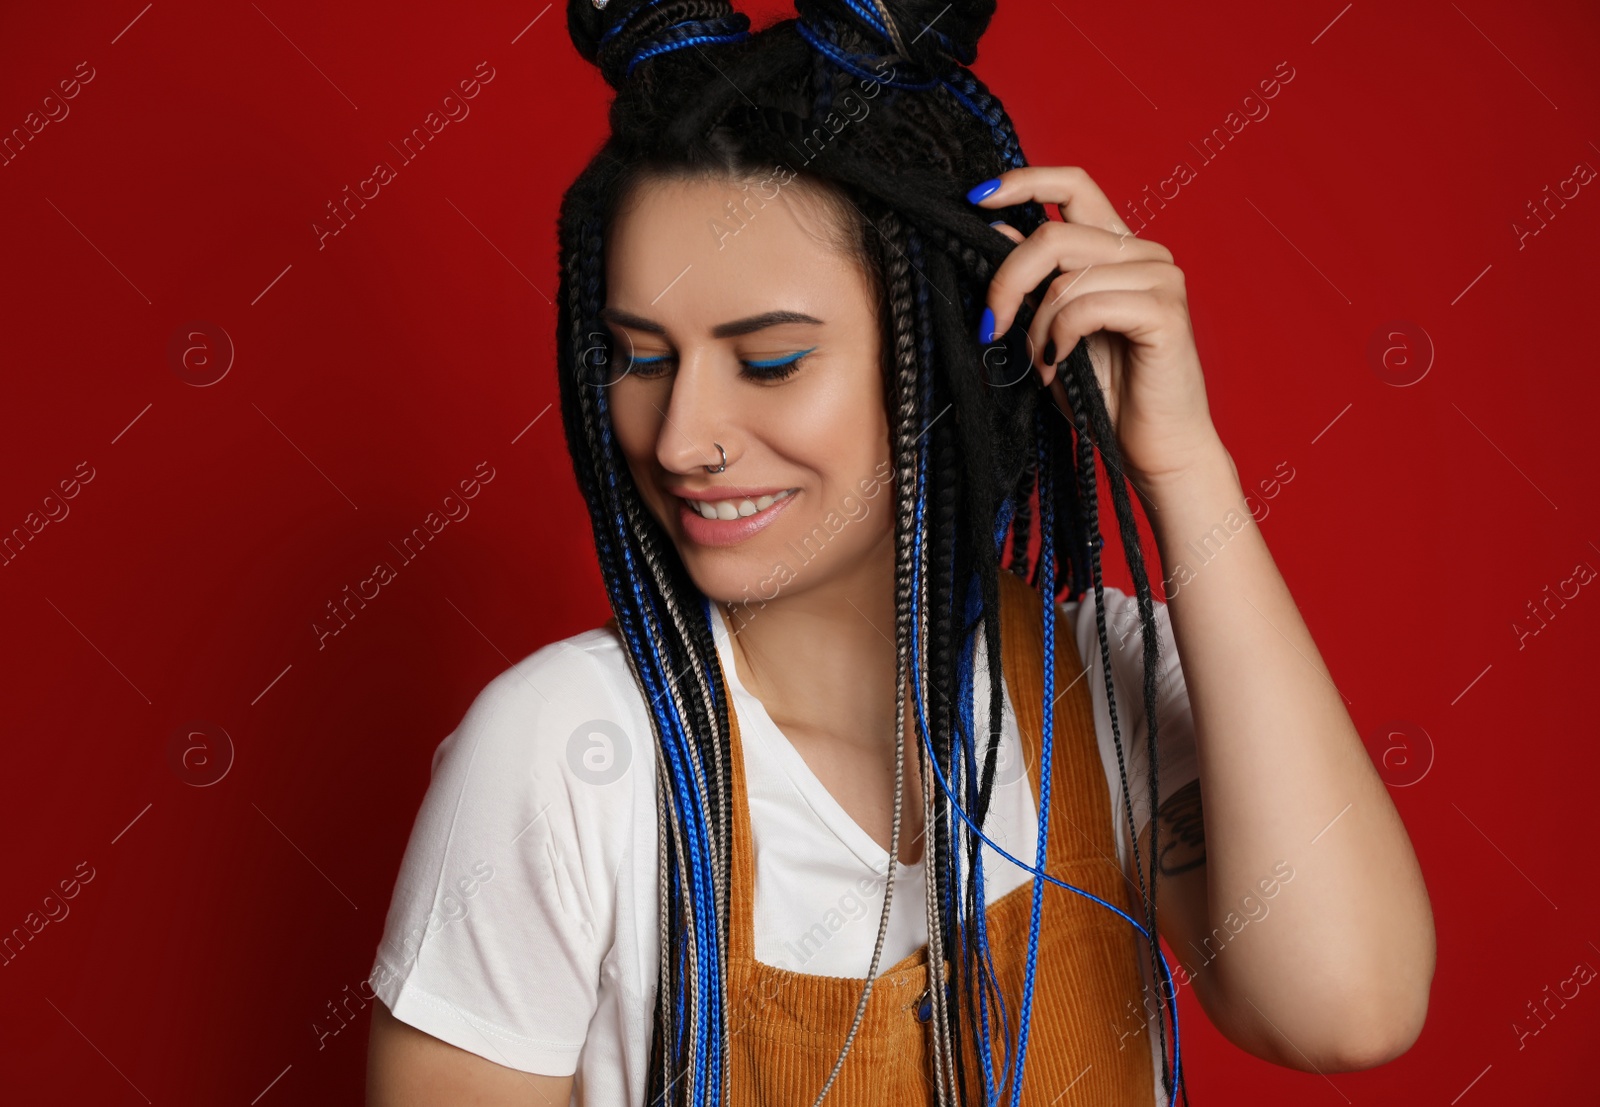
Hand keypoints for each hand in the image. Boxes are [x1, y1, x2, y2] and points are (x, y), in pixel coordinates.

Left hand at [971, 166, 1220, 487]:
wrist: (1155, 449)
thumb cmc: (1106, 395)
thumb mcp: (1051, 330)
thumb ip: (1033, 282)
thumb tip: (996, 230)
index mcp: (1118, 248)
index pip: (1073, 184)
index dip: (1022, 182)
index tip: (976, 197)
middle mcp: (1143, 252)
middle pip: (1055, 233)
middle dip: (1008, 280)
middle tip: (992, 325)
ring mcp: (1160, 278)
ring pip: (1066, 275)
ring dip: (1037, 324)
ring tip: (1039, 362)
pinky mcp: (1164, 311)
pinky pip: (1087, 305)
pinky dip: (1060, 336)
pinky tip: (1058, 364)